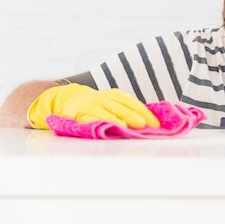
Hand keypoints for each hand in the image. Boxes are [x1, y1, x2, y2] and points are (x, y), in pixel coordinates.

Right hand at [28, 83, 160, 129]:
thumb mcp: (113, 104)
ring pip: (106, 113)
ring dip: (116, 121)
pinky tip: (101, 129)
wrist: (68, 100)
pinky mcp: (78, 115)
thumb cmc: (98, 105)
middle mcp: (105, 99)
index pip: (135, 104)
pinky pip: (88, 119)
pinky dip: (95, 123)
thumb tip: (152, 123)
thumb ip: (128, 111)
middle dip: (133, 117)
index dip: (146, 114)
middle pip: (122, 108)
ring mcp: (91, 106)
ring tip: (126, 129)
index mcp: (116, 96)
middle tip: (144, 125)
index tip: (157, 125)